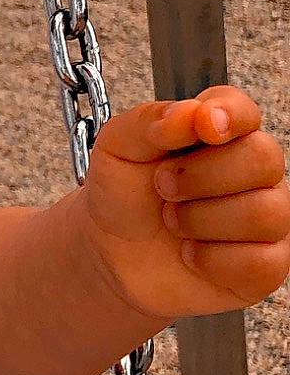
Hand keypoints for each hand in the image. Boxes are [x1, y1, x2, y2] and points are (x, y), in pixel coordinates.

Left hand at [81, 87, 289, 319]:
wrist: (109, 252)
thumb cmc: (122, 194)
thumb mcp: (117, 147)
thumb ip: (150, 120)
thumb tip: (192, 113)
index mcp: (216, 132)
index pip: (244, 109)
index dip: (231, 114)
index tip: (205, 126)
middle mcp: (249, 170)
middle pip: (263, 158)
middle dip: (202, 176)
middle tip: (163, 187)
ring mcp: (264, 216)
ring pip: (265, 212)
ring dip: (202, 220)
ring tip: (173, 222)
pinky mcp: (264, 264)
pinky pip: (261, 260)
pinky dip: (213, 260)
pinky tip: (191, 253)